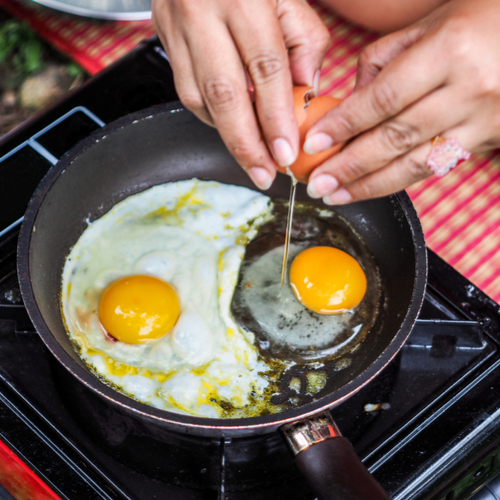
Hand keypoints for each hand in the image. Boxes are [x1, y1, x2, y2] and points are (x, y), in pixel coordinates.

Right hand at [152, 0, 329, 189]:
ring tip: (252, 158)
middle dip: (247, 144)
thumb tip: (303, 96)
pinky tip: (230, 126)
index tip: (287, 154)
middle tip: (265, 174)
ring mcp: (176, 25)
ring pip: (199, 98)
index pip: (266, 70)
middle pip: (225, 94)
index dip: (277, 119)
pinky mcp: (163, 37)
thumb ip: (303, 44)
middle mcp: (202, 11)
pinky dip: (211, 116)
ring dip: (227, 135)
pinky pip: (186, 91)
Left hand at [303, 0, 499, 203]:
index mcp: (449, 49)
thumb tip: (348, 103)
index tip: (313, 144)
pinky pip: (436, 168)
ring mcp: (484, 120)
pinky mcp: (491, 140)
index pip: (383, 98)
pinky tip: (372, 189)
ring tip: (337, 196)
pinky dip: (399, 181)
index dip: (344, 125)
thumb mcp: (431, 24)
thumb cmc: (484, 21)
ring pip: (415, 163)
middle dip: (349, 166)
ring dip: (370, 185)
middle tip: (316, 183)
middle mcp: (469, 88)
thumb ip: (383, 61)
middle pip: (395, 137)